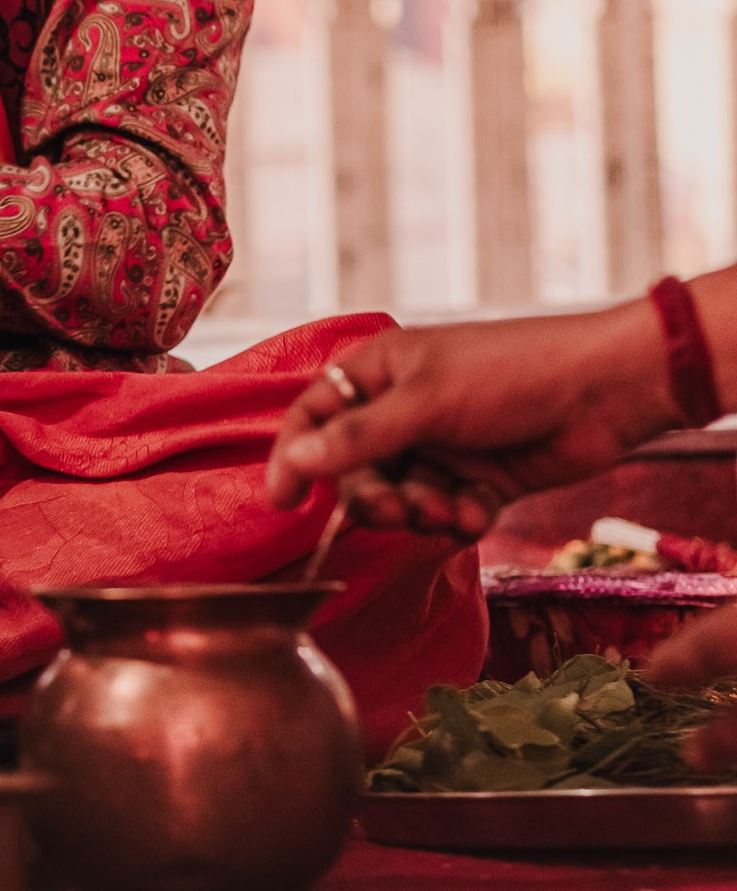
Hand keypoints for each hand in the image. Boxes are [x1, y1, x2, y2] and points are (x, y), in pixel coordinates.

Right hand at [264, 299, 673, 537]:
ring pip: (403, 497)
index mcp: (381, 371)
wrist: (605, 392)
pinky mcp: (479, 478)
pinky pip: (446, 512)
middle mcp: (405, 408)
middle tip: (397, 513)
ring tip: (449, 511)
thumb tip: (293, 460)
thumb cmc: (511, 372)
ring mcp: (443, 445)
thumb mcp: (425, 402)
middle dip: (377, 498)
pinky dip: (459, 518)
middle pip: (358, 470)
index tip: (284, 501)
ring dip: (422, 512)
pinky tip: (479, 511)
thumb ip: (357, 437)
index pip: (315, 415)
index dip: (294, 457)